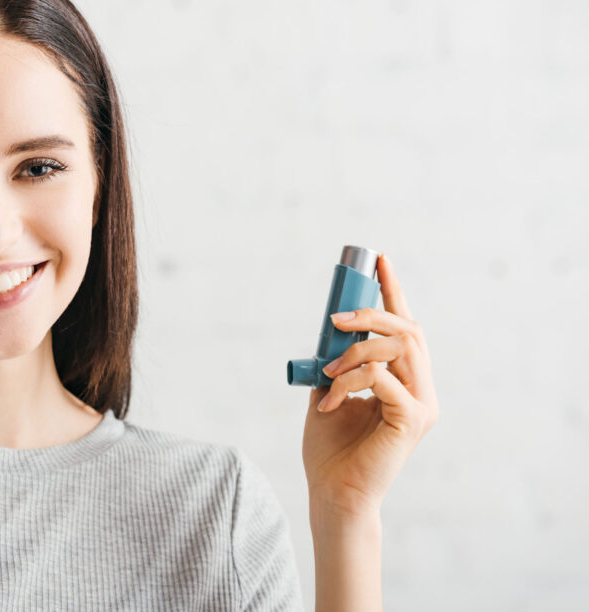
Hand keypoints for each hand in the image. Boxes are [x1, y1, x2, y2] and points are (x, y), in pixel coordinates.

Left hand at [302, 254, 438, 515]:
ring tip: (327, 374)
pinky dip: (350, 381)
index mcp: (406, 380)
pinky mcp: (413, 418)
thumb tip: (330, 327)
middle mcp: (422, 388)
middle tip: (335, 321)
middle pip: (407, 329)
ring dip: (354, 352)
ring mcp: (422, 404)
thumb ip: (337, 361)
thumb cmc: (331, 448)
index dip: (394, 291)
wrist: (333, 491)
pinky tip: (332, 402)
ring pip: (398, 348)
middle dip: (369, 315)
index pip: (406, 327)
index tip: (379, 260)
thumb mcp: (330, 390)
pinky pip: (382, 377)